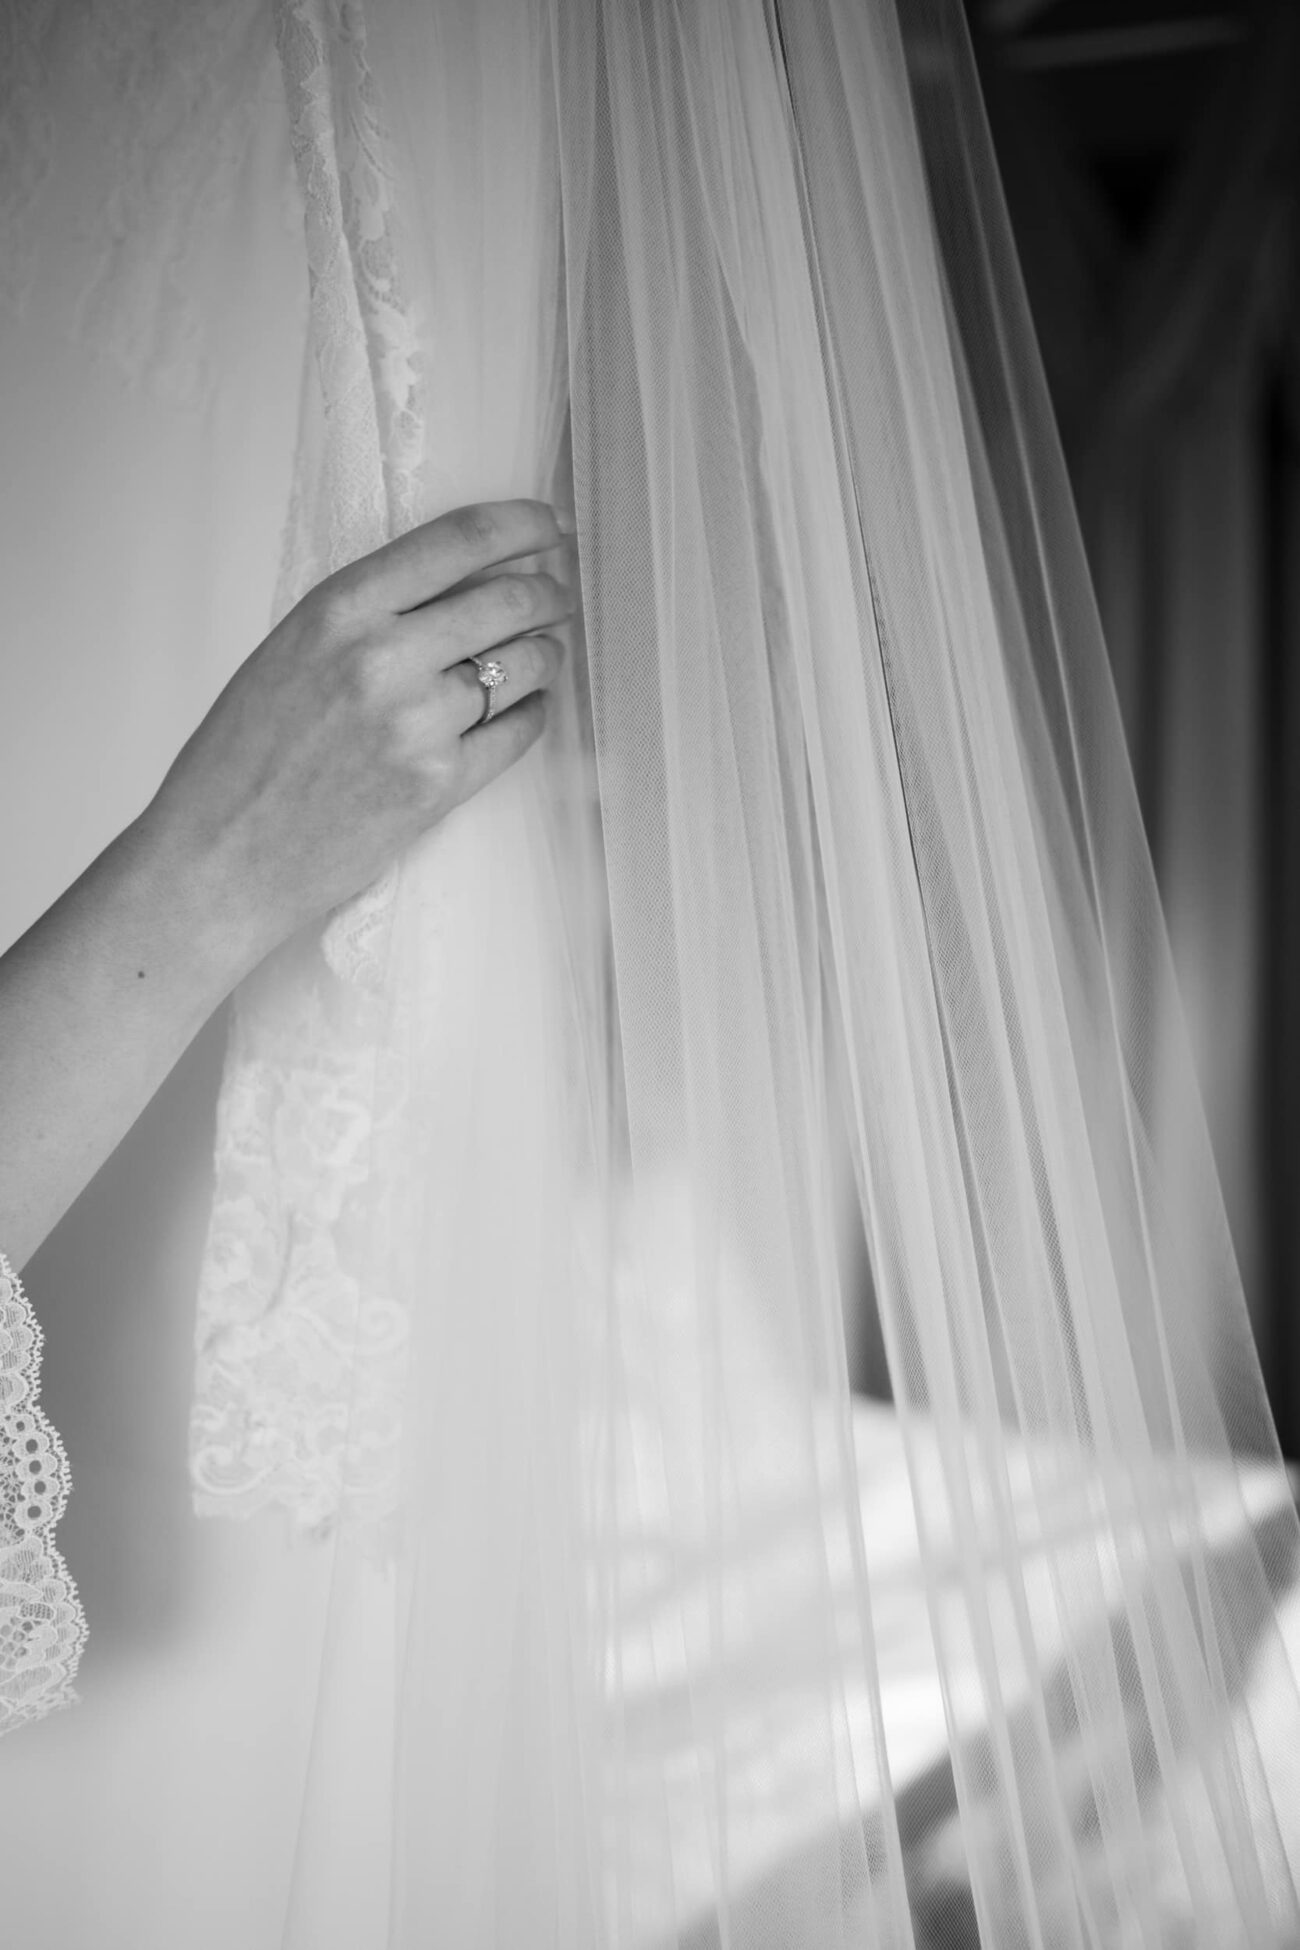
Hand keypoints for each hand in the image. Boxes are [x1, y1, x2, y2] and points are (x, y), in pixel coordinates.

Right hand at [140, 498, 573, 964]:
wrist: (221, 856)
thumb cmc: (244, 754)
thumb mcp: (290, 651)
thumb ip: (367, 614)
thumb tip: (459, 584)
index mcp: (339, 609)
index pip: (459, 541)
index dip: (521, 524)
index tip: (549, 525)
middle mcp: (384, 658)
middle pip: (510, 600)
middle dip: (548, 593)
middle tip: (557, 596)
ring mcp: (418, 725)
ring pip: (526, 667)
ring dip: (546, 654)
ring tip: (542, 653)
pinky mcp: (441, 786)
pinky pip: (520, 731)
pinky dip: (533, 714)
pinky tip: (526, 708)